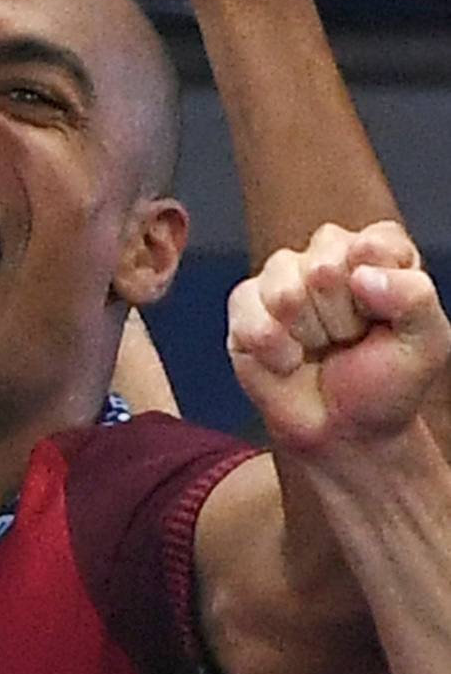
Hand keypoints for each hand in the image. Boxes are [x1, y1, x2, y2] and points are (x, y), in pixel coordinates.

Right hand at [225, 223, 447, 458]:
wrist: (340, 432)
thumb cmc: (386, 385)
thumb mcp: (428, 344)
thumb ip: (416, 297)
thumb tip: (362, 276)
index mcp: (379, 256)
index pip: (373, 241)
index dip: (378, 286)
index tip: (383, 319)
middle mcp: (329, 258)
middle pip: (324, 264)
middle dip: (340, 317)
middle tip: (349, 341)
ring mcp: (282, 279)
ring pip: (284, 288)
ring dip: (306, 334)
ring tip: (319, 349)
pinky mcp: (245, 305)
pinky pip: (248, 310)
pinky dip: (272, 347)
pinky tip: (288, 359)